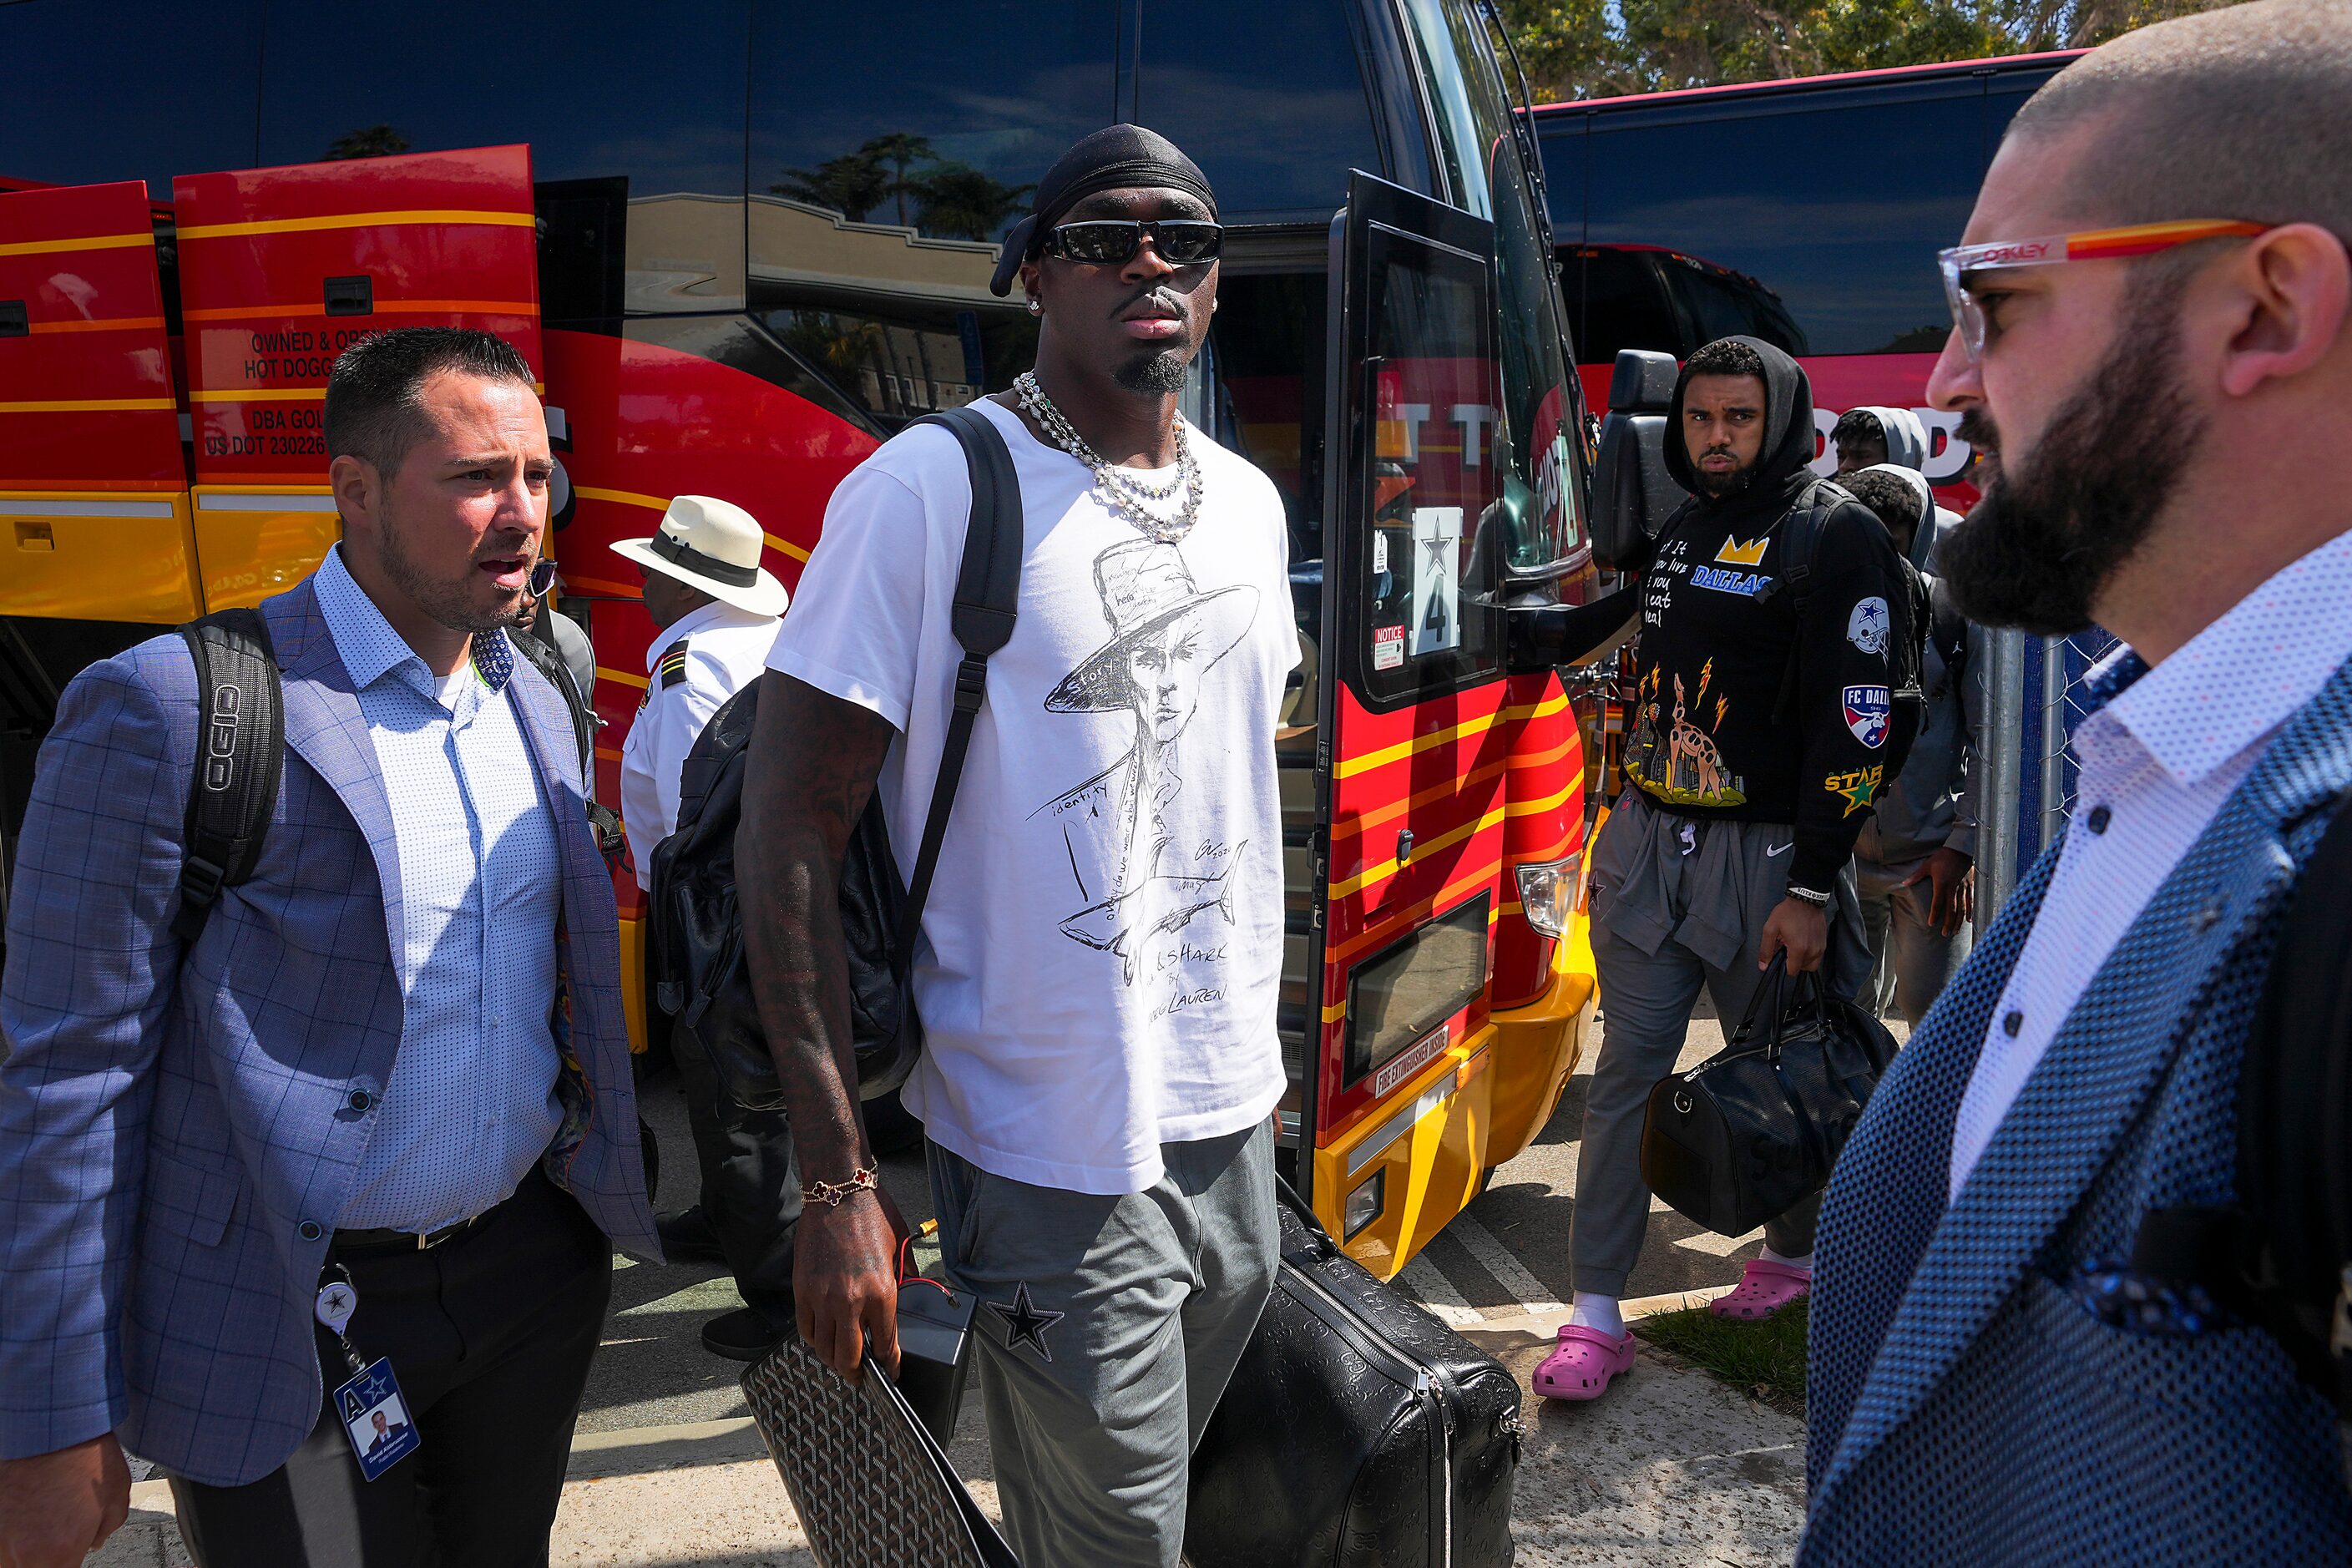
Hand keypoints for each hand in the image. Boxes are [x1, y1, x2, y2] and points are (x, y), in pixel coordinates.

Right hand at [0, 1434, 129, 1567]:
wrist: (50, 1424)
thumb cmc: (84, 1455)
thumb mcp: (115, 1498)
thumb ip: (104, 1531)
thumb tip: (93, 1543)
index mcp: (58, 1553)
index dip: (69, 1564)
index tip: (72, 1557)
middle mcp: (21, 1552)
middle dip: (46, 1560)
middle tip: (57, 1541)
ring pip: (8, 1561)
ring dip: (22, 1552)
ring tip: (40, 1527)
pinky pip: (0, 1540)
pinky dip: (10, 1535)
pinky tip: (25, 1516)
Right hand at [794, 1188, 905, 1384]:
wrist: (839, 1192)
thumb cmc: (873, 1215)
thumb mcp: (899, 1248)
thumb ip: (905, 1278)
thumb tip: (912, 1298)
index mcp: (881, 1293)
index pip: (885, 1346)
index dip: (889, 1366)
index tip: (891, 1373)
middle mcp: (850, 1301)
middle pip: (849, 1357)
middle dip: (856, 1374)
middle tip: (861, 1378)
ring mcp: (822, 1298)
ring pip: (823, 1348)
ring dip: (832, 1360)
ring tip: (840, 1361)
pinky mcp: (802, 1289)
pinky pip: (805, 1328)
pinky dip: (813, 1340)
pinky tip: (821, 1340)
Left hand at [1759, 896, 1828, 974]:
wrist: (1805, 900)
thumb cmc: (1789, 912)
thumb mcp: (1770, 929)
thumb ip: (1766, 950)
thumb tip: (1764, 965)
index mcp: (1799, 949)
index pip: (1791, 971)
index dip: (1784, 966)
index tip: (1781, 955)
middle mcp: (1812, 951)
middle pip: (1801, 970)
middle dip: (1793, 962)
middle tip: (1787, 947)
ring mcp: (1820, 947)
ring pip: (1811, 965)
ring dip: (1802, 959)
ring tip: (1795, 944)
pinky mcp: (1824, 944)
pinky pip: (1817, 956)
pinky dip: (1809, 953)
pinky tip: (1802, 941)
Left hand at [1902, 848, 1974, 936]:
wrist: (1960, 850)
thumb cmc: (1942, 857)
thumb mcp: (1927, 865)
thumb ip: (1916, 876)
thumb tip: (1903, 883)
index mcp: (1941, 884)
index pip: (1937, 903)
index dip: (1934, 914)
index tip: (1931, 924)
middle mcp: (1953, 888)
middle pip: (1952, 909)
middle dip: (1948, 923)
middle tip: (1945, 934)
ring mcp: (1963, 888)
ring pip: (1962, 908)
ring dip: (1959, 921)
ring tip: (1955, 931)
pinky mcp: (1970, 886)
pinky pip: (1971, 901)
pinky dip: (1970, 911)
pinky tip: (1969, 921)